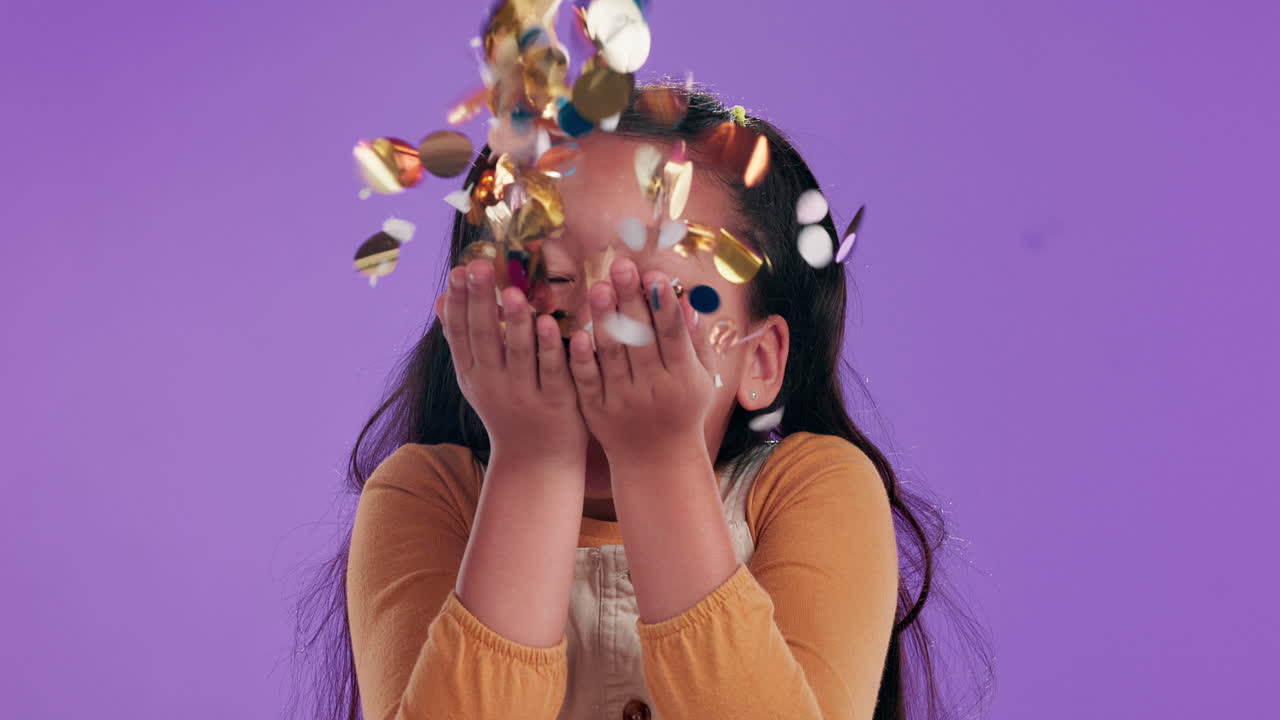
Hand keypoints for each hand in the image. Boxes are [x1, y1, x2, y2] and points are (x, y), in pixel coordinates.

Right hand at [435, 259, 588, 464]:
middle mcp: (493, 384)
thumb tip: (437, 298)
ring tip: (513, 293)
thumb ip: (462, 339)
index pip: (460, 333)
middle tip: (478, 267)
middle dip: (481, 301)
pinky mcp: (557, 404)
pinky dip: (549, 348)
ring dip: (516, 323)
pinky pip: (552, 371)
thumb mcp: (477, 377)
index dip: (458, 302)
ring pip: (519, 355)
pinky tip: (549, 324)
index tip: (458, 270)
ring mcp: (524, 395)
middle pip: (485, 338)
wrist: (535, 461)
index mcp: (472, 373)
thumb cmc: (507, 408)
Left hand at [566, 256, 716, 460]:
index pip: (673, 334)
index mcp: (683, 377)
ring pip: (613, 356)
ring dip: (605, 320)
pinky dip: (583, 359)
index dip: (663, 304)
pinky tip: (576, 333)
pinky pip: (589, 381)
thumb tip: (689, 302)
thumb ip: (696, 342)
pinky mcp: (598, 411)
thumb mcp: (702, 379)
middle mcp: (654, 388)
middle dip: (632, 301)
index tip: (654, 274)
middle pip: (641, 338)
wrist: (657, 461)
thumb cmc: (683, 410)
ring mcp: (624, 400)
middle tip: (621, 266)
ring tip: (599, 287)